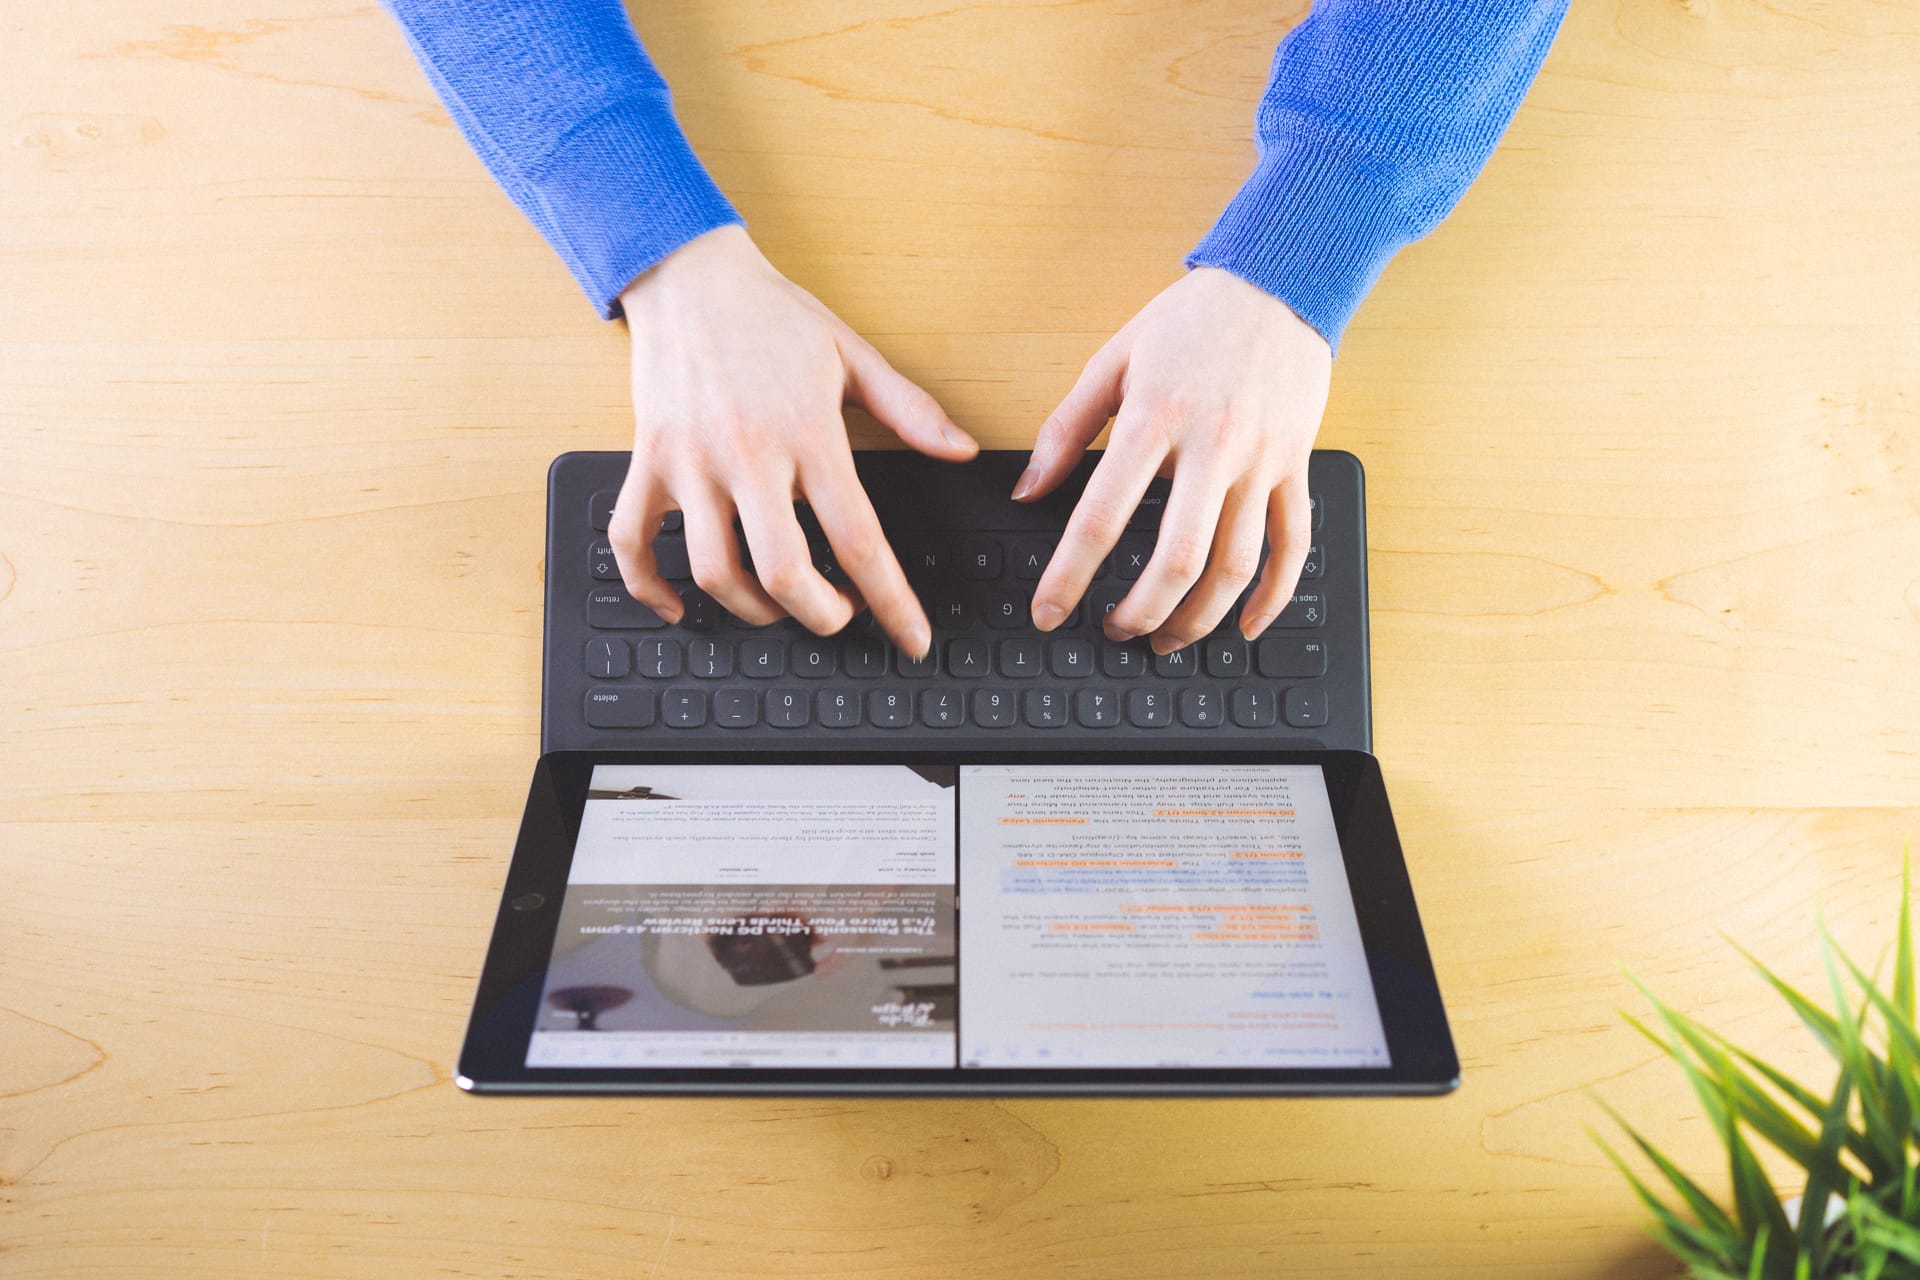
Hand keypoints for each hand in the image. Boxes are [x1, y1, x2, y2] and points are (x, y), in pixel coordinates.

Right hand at [609, 225, 977, 657]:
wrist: (688, 272)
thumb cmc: (772, 315)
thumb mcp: (852, 355)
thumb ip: (911, 410)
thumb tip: (962, 451)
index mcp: (807, 433)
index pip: (857, 538)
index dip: (891, 600)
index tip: (910, 638)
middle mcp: (746, 455)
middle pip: (783, 572)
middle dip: (820, 615)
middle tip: (841, 614)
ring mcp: (690, 462)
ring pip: (713, 571)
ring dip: (752, 608)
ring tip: (780, 604)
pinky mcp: (648, 460)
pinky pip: (631, 541)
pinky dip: (651, 587)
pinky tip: (680, 607)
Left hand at [1013, 267, 1331, 653]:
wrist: (1280, 280)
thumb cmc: (1191, 320)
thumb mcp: (1114, 360)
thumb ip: (1066, 429)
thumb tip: (1027, 490)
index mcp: (1154, 418)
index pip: (1103, 515)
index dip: (1071, 574)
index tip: (1049, 611)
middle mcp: (1213, 445)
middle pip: (1177, 558)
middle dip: (1140, 611)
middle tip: (1112, 631)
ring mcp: (1261, 459)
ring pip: (1235, 564)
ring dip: (1198, 617)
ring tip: (1166, 639)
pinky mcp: (1296, 464)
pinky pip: (1292, 543)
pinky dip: (1272, 596)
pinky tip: (1243, 625)